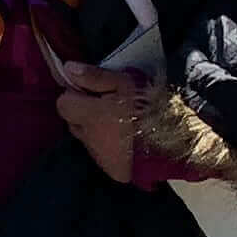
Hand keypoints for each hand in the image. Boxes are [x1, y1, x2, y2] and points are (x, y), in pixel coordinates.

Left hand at [55, 66, 154, 184]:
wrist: (173, 142)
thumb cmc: (149, 108)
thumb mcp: (124, 82)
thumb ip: (93, 76)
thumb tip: (68, 68)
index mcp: (88, 114)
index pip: (63, 102)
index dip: (76, 94)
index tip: (94, 91)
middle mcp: (88, 137)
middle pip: (73, 121)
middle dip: (84, 111)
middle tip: (108, 104)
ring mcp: (98, 155)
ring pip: (86, 138)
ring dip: (95, 129)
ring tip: (119, 122)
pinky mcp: (110, 168)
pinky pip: (100, 154)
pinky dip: (107, 146)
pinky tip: (125, 139)